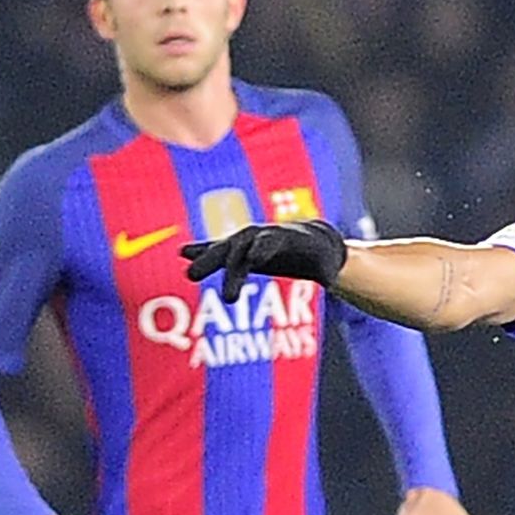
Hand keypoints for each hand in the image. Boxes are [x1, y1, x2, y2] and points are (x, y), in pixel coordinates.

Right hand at [182, 220, 347, 301]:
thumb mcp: (325, 263)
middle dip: (222, 263)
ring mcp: (248, 240)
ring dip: (207, 259)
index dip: (260, 249)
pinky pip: (218, 250)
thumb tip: (330, 277)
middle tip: (201, 279)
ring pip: (224, 250)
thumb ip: (325, 270)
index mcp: (285, 237)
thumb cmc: (320, 255)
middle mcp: (262, 235)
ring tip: (190, 273)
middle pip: (239, 248)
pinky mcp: (240, 249)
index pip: (268, 241)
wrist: (312, 240)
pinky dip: (203, 251)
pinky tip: (183, 254)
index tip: (251, 260)